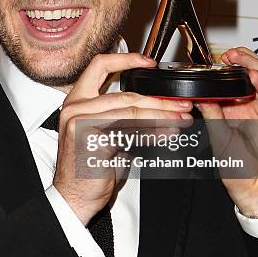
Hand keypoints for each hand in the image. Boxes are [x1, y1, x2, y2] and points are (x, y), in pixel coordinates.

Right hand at [53, 53, 192, 224]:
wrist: (75, 197)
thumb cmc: (91, 168)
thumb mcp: (109, 135)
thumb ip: (125, 117)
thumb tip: (160, 108)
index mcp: (78, 99)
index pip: (100, 65)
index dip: (126, 59)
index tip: (150, 62)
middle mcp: (75, 107)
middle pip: (126, 94)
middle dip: (159, 100)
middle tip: (182, 105)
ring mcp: (80, 122)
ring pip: (130, 112)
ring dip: (161, 116)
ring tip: (181, 120)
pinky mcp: (89, 139)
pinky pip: (129, 132)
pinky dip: (152, 133)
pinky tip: (167, 135)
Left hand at [197, 47, 257, 216]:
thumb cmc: (241, 172)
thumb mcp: (219, 139)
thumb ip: (212, 116)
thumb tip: (199, 96)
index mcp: (239, 111)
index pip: (235, 82)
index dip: (227, 69)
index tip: (213, 61)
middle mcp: (256, 108)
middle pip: (252, 76)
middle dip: (241, 61)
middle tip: (227, 54)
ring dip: (252, 67)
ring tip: (239, 58)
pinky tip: (254, 77)